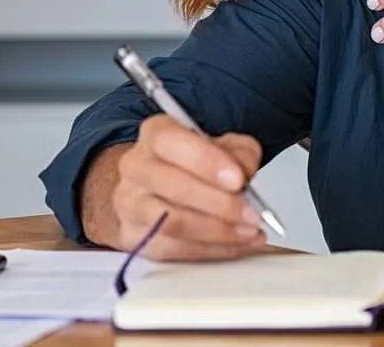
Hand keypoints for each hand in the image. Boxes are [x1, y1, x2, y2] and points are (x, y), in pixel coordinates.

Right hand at [88, 116, 268, 260]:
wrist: (151, 190)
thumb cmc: (188, 166)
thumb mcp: (221, 146)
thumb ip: (239, 153)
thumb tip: (246, 171)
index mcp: (156, 134)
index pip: (171, 142)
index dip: (206, 161)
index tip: (238, 179)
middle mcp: (137, 167)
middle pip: (173, 186)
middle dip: (220, 203)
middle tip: (252, 213)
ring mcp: (131, 204)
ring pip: (172, 222)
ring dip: (218, 231)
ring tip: (248, 231)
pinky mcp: (135, 238)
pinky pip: (175, 249)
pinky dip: (212, 249)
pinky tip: (236, 244)